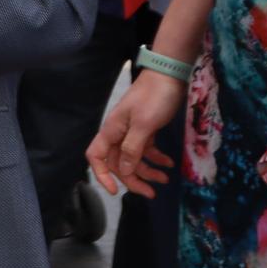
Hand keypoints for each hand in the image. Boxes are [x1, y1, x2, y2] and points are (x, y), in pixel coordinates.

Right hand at [85, 70, 186, 197]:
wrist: (168, 74)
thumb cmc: (154, 97)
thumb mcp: (144, 125)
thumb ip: (131, 148)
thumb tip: (123, 171)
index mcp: (112, 131)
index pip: (97, 157)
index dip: (102, 175)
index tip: (115, 191)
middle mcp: (119, 133)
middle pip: (118, 162)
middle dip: (133, 179)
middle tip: (151, 193)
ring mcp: (132, 130)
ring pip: (134, 158)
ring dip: (148, 171)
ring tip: (165, 180)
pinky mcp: (146, 128)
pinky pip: (147, 149)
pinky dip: (157, 158)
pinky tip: (169, 163)